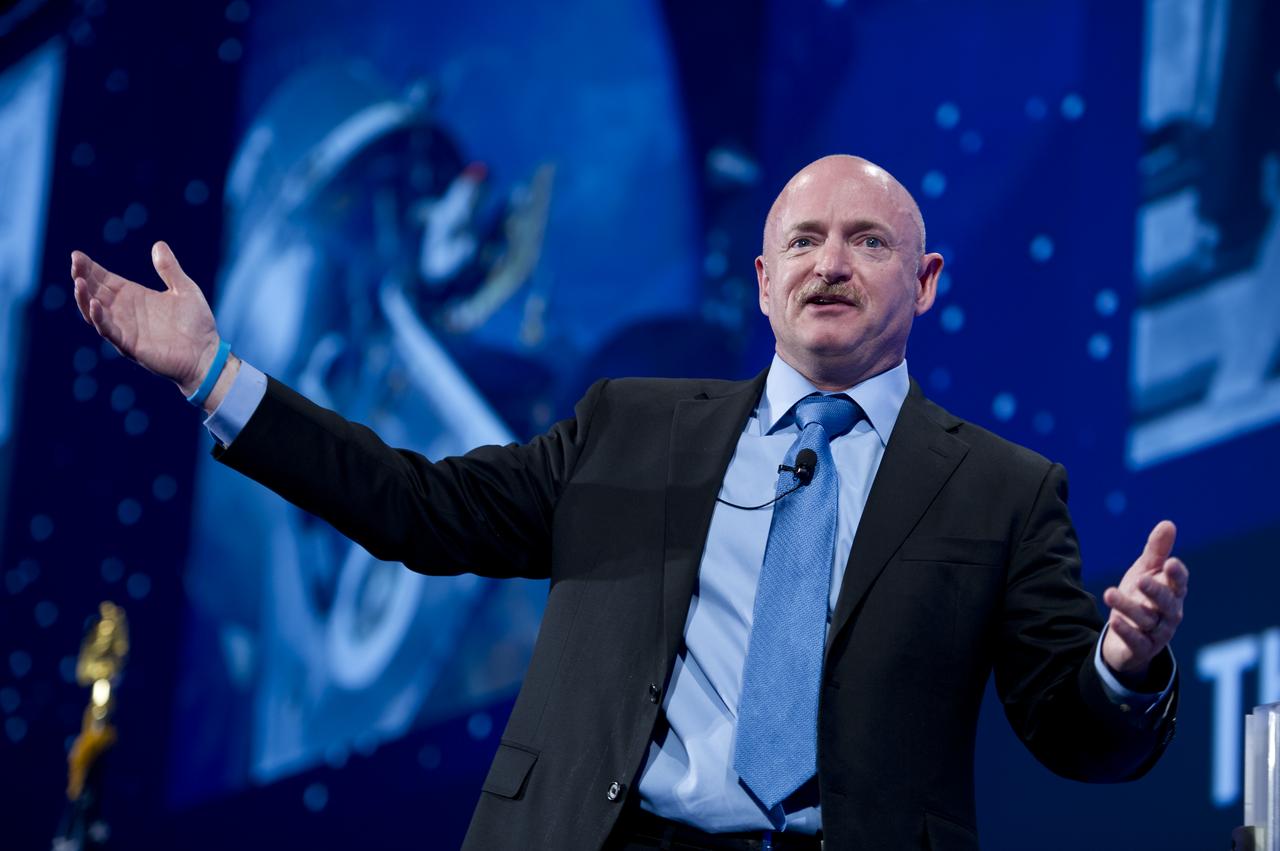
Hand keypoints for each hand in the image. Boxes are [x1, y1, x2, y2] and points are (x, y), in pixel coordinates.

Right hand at [71, 242, 219, 394]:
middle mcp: (125, 312)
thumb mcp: (185, 289)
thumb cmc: (196, 324)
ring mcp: (125, 329)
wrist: (207, 354)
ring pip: (95, 312)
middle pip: (95, 292)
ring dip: (84, 298)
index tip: (77, 255)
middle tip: (75, 262)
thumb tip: (158, 244)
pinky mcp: (130, 345)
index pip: (105, 280)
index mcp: (134, 296)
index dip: (90, 268)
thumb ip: (170, 269)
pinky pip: (109, 331)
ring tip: (78, 282)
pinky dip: (100, 319)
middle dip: (82, 278)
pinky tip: (96, 305)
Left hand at [1101, 520, 1188, 684]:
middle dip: (1155, 591)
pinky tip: (1114, 620)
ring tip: (1109, 593)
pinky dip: (1127, 631)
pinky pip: (1136, 641)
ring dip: (1128, 607)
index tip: (1170, 563)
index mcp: (1173, 593)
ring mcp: (1157, 633)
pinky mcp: (1142, 648)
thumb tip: (1168, 523)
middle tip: (1141, 579)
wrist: (1128, 637)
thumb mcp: (1145, 572)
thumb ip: (1157, 551)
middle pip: (1166, 603)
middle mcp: (1169, 614)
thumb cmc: (1141, 598)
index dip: (1176, 574)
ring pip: (1147, 620)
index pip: (1179, 583)